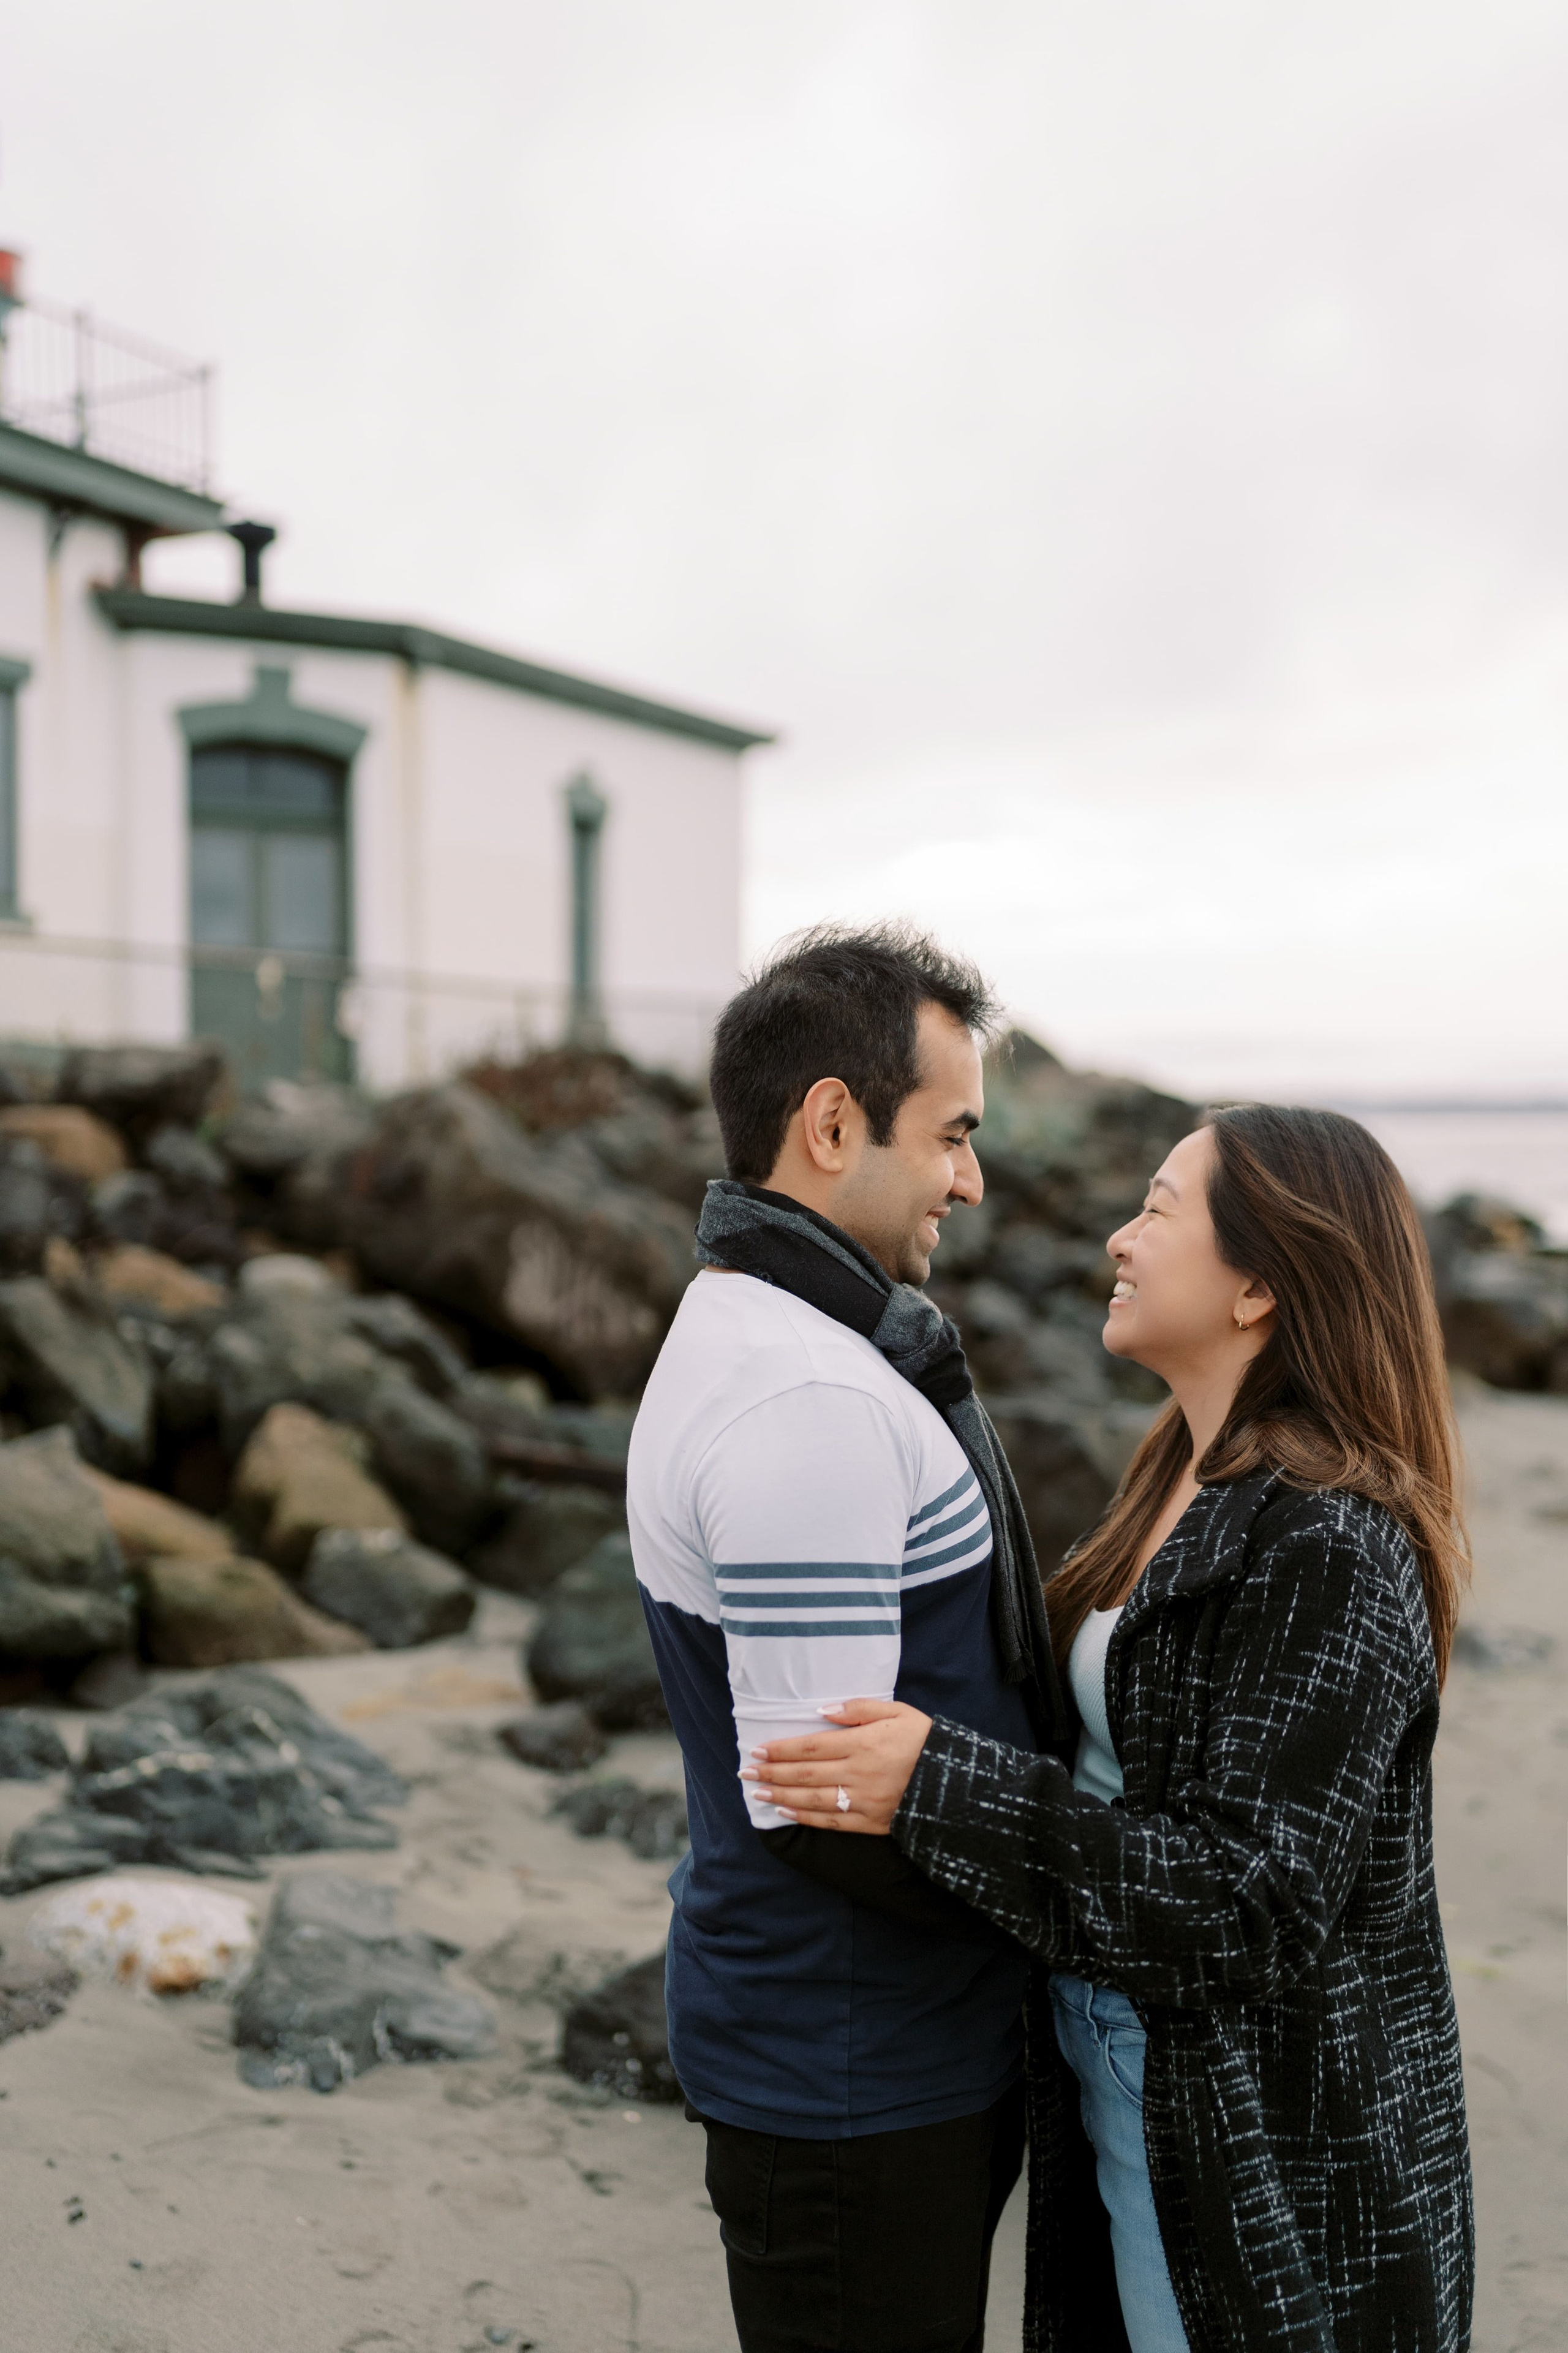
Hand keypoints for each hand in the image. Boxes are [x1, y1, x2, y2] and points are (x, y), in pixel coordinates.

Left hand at [742, 1699, 933, 1833]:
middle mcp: (857, 1773)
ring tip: (757, 1792)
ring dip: (781, 1796)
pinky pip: (831, 1823)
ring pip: (812, 1800)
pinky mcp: (870, 1823)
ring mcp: (862, 1801)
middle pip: (804, 1775)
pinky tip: (787, 1813)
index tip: (758, 1749)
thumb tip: (823, 1710)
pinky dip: (806, 1818)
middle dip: (771, 1772)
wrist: (955, 1782)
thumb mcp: (898, 1712)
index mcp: (862, 1744)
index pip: (810, 1747)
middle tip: (745, 1771)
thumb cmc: (925, 1741)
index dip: (781, 1749)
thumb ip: (859, 1708)